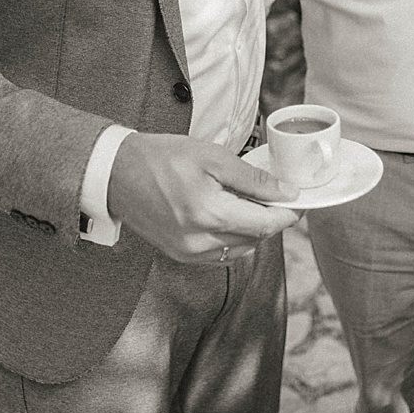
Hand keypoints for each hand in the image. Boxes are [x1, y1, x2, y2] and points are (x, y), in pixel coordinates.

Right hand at [106, 131, 301, 263]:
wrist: (115, 173)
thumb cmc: (160, 158)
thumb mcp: (211, 157)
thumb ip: (252, 178)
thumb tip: (286, 193)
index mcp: (209, 214)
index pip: (266, 224)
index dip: (288, 213)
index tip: (298, 200)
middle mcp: (200, 241)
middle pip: (256, 237)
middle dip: (269, 217)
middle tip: (270, 194)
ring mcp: (188, 253)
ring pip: (241, 249)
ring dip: (251, 229)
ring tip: (243, 202)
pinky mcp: (180, 255)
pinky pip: (221, 254)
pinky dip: (232, 237)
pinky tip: (224, 216)